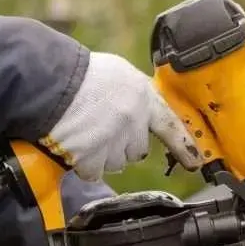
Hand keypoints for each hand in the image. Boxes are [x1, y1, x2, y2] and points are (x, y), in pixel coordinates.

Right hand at [38, 52, 202, 181]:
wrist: (49, 82)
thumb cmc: (79, 74)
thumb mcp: (118, 74)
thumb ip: (134, 95)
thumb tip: (139, 113)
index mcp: (143, 97)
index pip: (171, 126)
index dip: (185, 147)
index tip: (195, 163)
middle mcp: (133, 122)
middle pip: (137, 151)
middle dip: (122, 145)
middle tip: (101, 128)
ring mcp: (113, 142)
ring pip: (115, 163)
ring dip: (102, 154)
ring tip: (84, 132)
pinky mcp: (92, 158)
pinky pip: (94, 171)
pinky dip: (84, 164)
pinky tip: (75, 144)